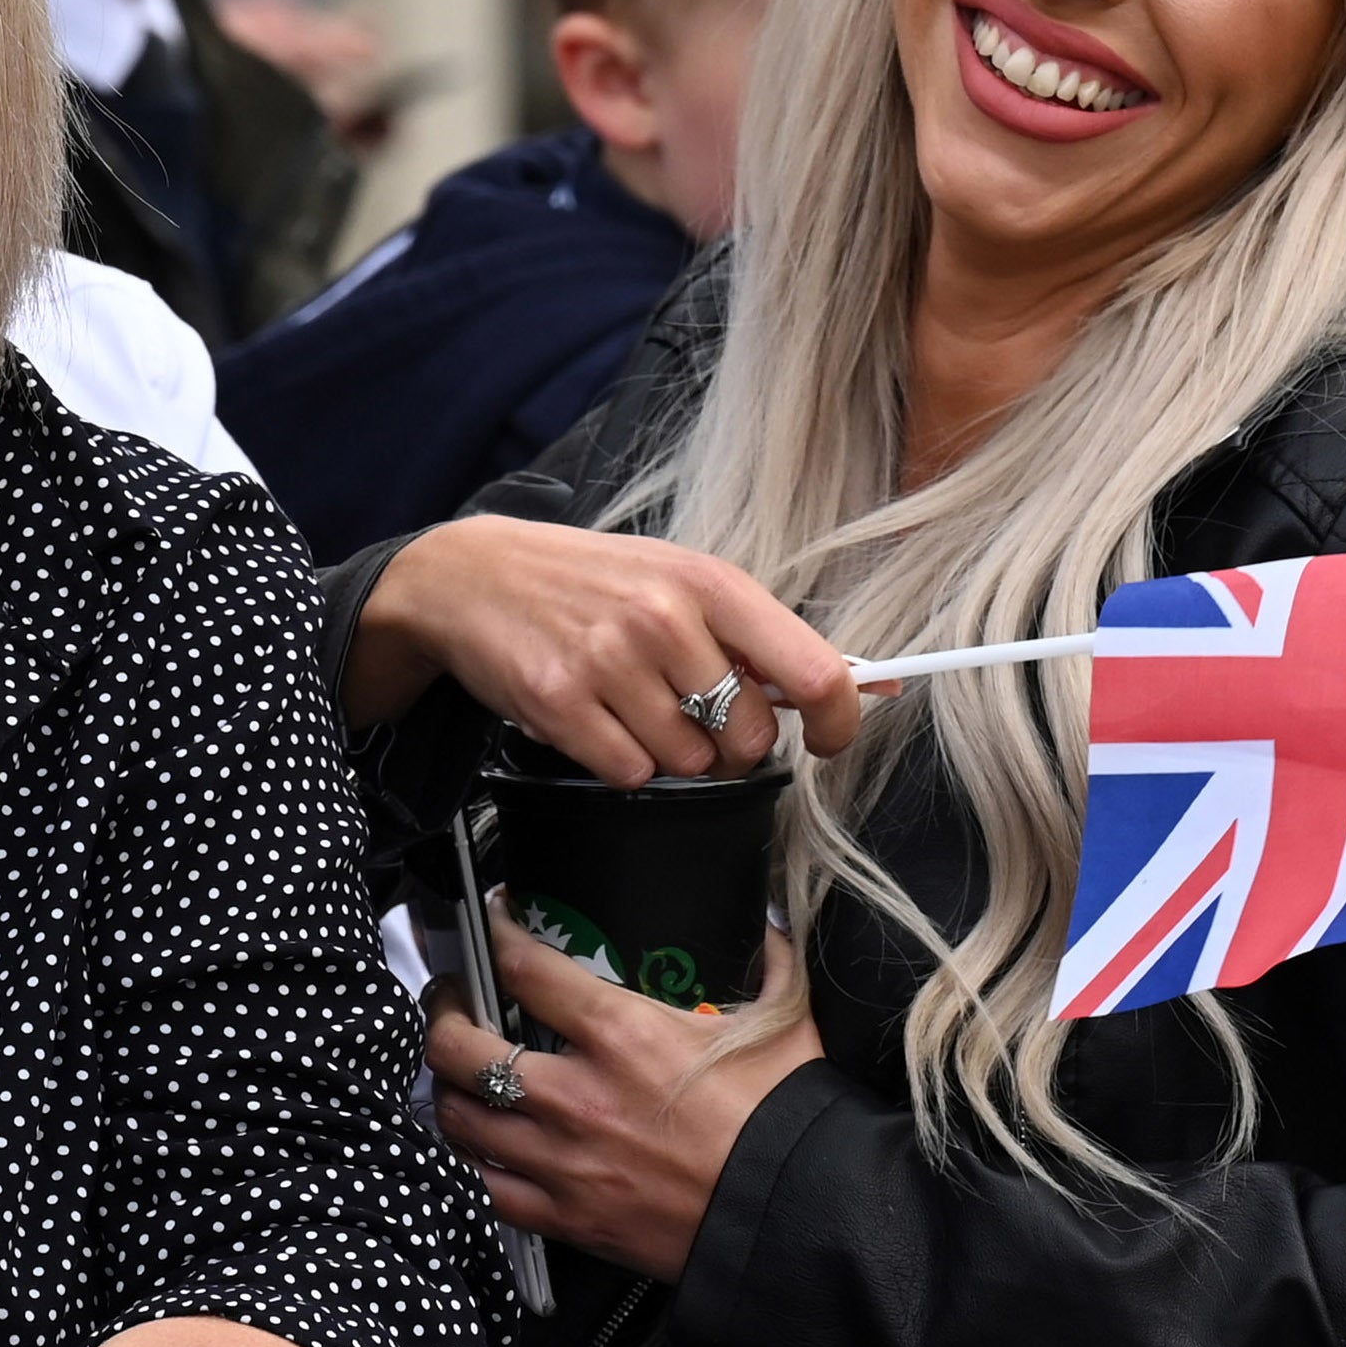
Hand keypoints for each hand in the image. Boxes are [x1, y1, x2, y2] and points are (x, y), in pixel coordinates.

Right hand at [348, 512, 867, 774]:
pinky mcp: (560, 702)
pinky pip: (628, 773)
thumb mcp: (683, 580)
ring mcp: (609, 661)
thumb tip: (871, 684)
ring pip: (688, 762)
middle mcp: (664, 617)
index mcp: (712, 583)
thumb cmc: (594, 581)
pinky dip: (620, 761)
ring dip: (669, 751)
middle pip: (748, 735)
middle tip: (696, 715)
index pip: (813, 669)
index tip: (828, 738)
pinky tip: (597, 718)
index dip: (837, 719)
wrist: (475, 573)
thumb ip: (765, 636)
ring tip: (632, 704)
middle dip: (732, 743)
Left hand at [425, 915, 820, 1280]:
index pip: (522, 966)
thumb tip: (769, 928)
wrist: (793, 1216)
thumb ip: (768, 965)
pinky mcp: (565, 1217)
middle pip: (458, 1045)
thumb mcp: (784, 1023)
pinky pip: (484, 1189)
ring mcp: (561, 1160)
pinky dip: (470, 1165)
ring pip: (457, 1117)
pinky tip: (477, 1146)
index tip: (494, 921)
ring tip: (457, 1073)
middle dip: (442, 1013)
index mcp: (622, 1032)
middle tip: (451, 1000)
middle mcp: (575, 1094)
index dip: (495, 931)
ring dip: (448, 1089)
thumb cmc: (787, 1122)